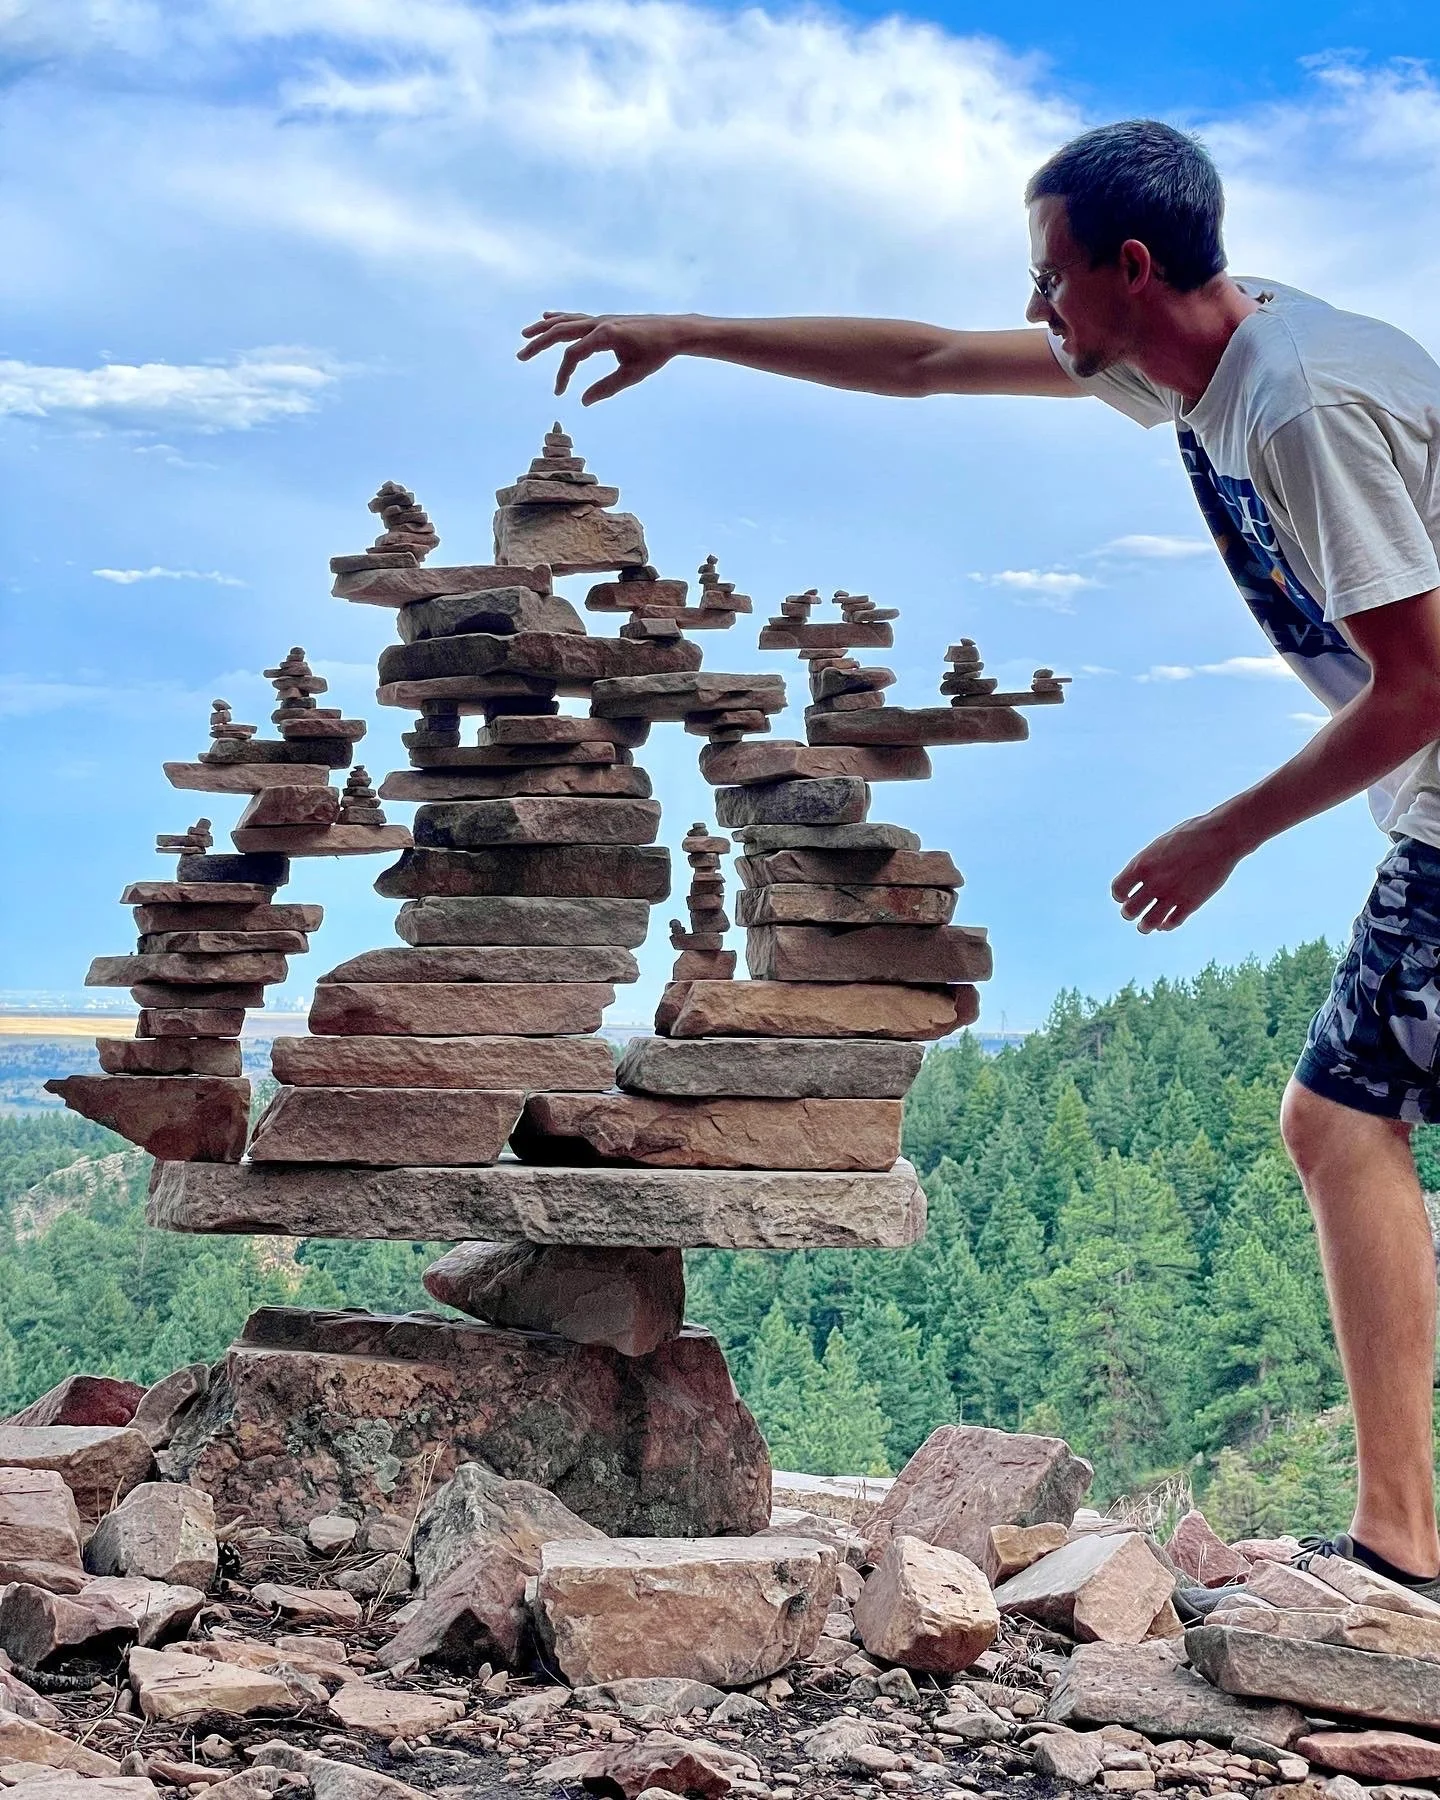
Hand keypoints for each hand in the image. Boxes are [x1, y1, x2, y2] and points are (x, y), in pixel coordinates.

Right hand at [516, 311, 691, 404]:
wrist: (672, 331)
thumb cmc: (655, 354)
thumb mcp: (632, 375)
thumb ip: (607, 388)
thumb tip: (583, 402)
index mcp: (604, 335)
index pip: (572, 355)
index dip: (563, 375)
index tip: (560, 393)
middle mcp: (598, 323)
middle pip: (560, 331)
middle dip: (538, 344)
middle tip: (520, 356)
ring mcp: (600, 319)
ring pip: (565, 321)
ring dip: (544, 328)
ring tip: (525, 335)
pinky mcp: (603, 320)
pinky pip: (575, 317)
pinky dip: (560, 318)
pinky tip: (548, 317)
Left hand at [1111, 811, 1249, 932]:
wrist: (1221, 836)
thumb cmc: (1191, 835)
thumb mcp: (1159, 845)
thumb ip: (1146, 863)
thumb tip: (1137, 879)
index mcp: (1143, 864)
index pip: (1118, 889)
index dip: (1120, 895)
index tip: (1126, 896)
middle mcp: (1154, 882)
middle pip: (1129, 911)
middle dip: (1129, 913)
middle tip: (1134, 911)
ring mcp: (1173, 894)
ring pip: (1148, 923)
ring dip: (1145, 926)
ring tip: (1146, 924)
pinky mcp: (1191, 903)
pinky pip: (1172, 923)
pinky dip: (1166, 925)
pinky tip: (1166, 922)